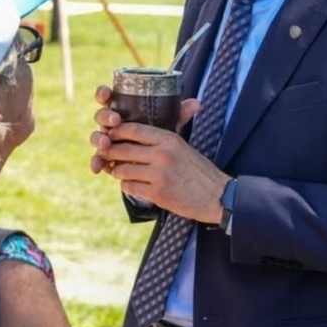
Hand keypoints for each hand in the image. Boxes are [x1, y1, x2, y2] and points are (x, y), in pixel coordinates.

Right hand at [88, 84, 199, 173]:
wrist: (155, 161)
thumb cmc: (159, 135)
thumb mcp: (168, 123)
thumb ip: (178, 113)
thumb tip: (197, 103)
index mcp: (121, 108)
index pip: (107, 96)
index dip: (103, 93)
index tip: (107, 94)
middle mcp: (110, 123)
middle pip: (100, 116)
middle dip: (105, 117)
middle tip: (115, 120)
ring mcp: (106, 140)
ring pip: (96, 137)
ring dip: (99, 139)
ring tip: (106, 144)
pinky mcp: (105, 158)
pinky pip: (97, 159)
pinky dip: (96, 163)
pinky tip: (97, 169)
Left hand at [89, 102, 229, 223]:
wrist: (218, 196)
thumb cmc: (199, 171)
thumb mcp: (183, 147)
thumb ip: (161, 140)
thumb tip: (132, 134)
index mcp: (169, 139)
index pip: (134, 129)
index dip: (117, 131)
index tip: (110, 134)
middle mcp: (163, 154)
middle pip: (123, 149)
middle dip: (111, 153)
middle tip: (107, 156)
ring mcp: (159, 175)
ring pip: (123, 170)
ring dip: (118, 172)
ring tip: (121, 172)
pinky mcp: (158, 194)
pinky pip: (129, 187)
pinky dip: (127, 187)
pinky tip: (132, 186)